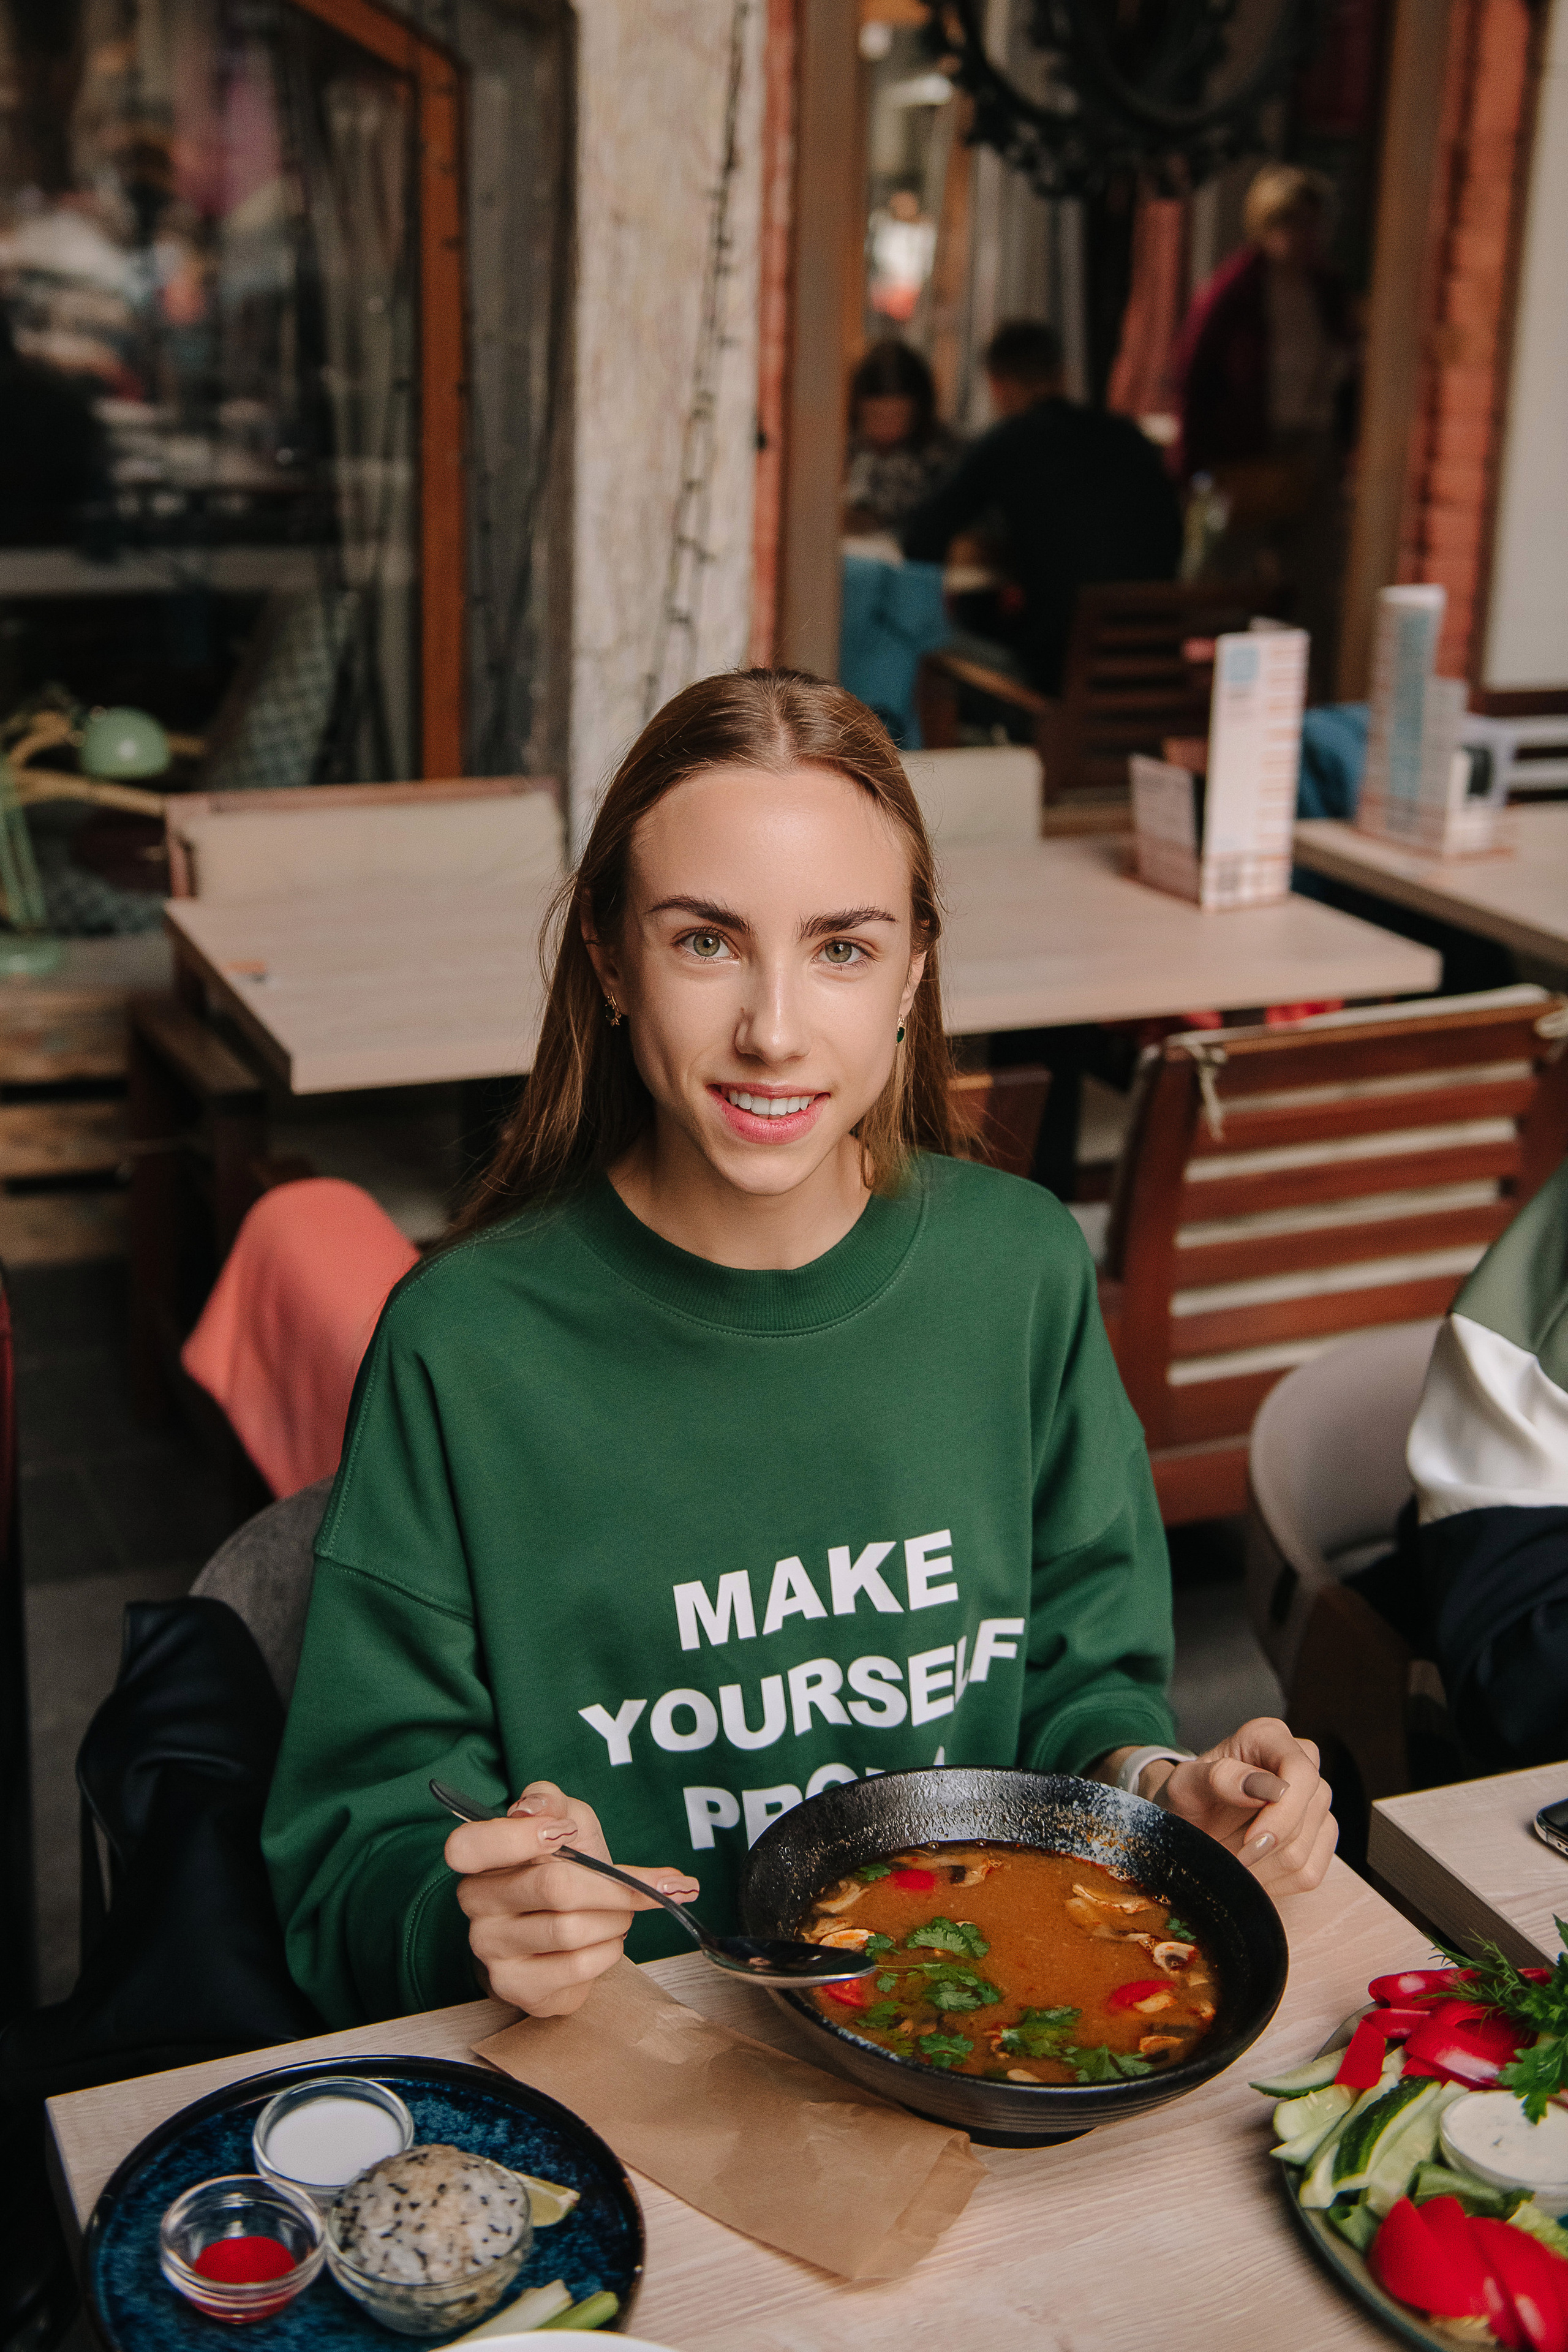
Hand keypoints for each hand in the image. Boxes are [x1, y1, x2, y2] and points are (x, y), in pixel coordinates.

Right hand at [445, 1780, 699, 2016]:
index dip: (517, 1838)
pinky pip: (578, 1966)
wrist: (568, 1938)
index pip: (468, 1846)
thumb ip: (552, 1803)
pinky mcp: (516, 1986)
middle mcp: (476, 1904)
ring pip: (571, 1929)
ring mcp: (491, 1950)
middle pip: (553, 1886)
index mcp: (478, 1859)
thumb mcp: (566, 1824)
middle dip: (614, 1887)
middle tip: (650, 1888)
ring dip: (616, 1919)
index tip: (566, 1834)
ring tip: (622, 1915)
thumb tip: (537, 1809)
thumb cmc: (567, 1871)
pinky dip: (610, 1950)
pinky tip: (607, 1942)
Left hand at [1148, 1719, 1336, 1895]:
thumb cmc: (1184, 1798)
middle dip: (1264, 1847)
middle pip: (1307, 1814)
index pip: (1301, 1773)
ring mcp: (1314, 1801)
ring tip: (1232, 1861)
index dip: (1283, 1813)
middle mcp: (1299, 1762)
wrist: (1186, 1825)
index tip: (1249, 1842)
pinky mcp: (1318, 1837)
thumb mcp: (1185, 1785)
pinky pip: (1310, 1873)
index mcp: (1269, 1737)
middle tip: (1227, 1857)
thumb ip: (1219, 1778)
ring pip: (1306, 1849)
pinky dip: (1276, 1883)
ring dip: (1264, 1868)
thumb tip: (1268, 1787)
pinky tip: (1250, 1872)